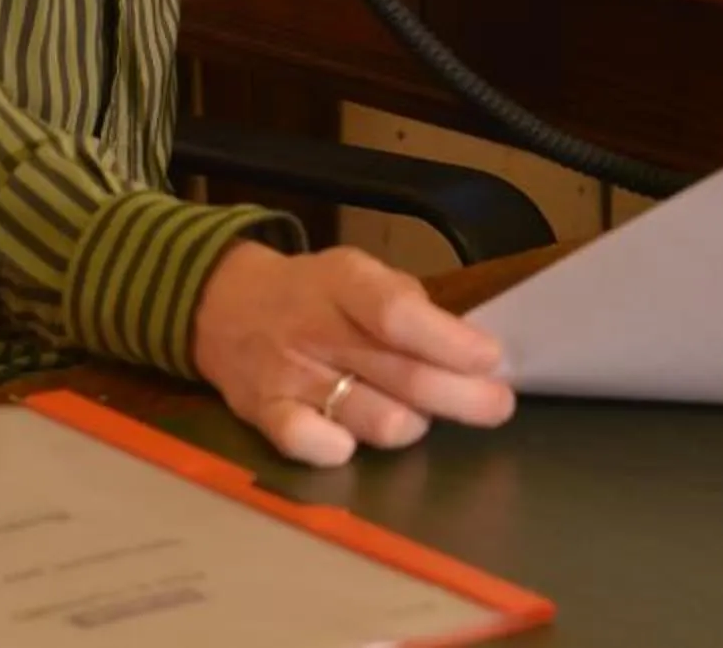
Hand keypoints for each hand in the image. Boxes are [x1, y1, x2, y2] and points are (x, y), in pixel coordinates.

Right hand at [189, 242, 515, 466]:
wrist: (224, 306)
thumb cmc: (313, 292)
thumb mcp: (358, 274)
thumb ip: (407, 305)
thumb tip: (469, 348)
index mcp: (343, 282)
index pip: (398, 315)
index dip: (450, 342)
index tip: (492, 359)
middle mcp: (315, 330)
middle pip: (401, 376)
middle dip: (462, 397)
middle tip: (497, 406)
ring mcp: (288, 378)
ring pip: (374, 421)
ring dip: (413, 424)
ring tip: (420, 415)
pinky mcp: (264, 416)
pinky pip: (316, 448)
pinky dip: (345, 448)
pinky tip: (355, 438)